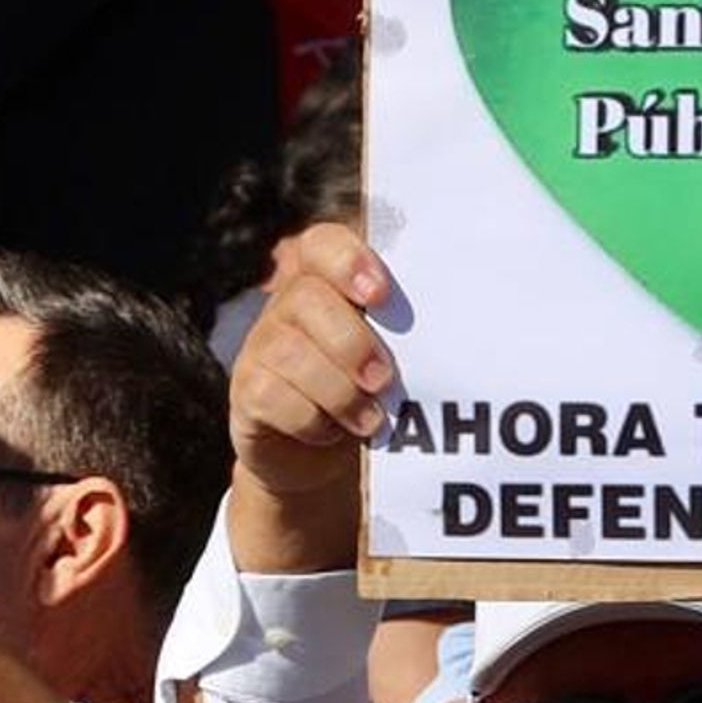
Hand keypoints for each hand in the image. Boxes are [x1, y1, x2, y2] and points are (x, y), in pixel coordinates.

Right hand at [227, 225, 395, 570]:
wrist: (320, 458)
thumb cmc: (370, 395)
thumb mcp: (392, 359)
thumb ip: (408, 336)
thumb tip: (455, 334)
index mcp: (325, 283)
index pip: (322, 244)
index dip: (349, 260)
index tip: (381, 295)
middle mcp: (286, 306)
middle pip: (307, 298)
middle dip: (352, 343)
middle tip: (385, 380)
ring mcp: (261, 347)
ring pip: (290, 352)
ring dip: (340, 390)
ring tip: (372, 421)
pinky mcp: (246, 392)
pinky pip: (271, 396)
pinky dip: (311, 419)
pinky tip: (332, 432)